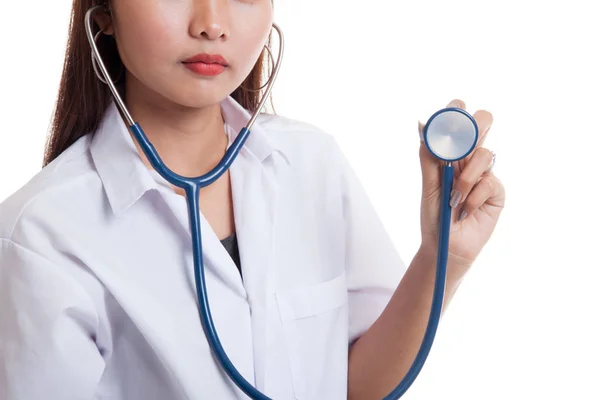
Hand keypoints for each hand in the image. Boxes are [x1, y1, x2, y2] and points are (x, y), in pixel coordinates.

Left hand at [418, 99, 505, 273]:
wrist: (446, 245)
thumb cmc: (435, 216)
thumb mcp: (428, 185)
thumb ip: (429, 157)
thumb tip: (422, 125)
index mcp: (452, 153)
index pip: (459, 121)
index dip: (458, 110)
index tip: (453, 110)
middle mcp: (470, 158)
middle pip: (484, 122)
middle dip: (475, 127)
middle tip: (462, 143)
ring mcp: (486, 172)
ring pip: (484, 154)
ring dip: (465, 178)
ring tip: (454, 198)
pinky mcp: (497, 190)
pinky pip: (489, 181)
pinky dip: (472, 196)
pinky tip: (466, 209)